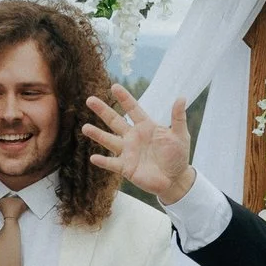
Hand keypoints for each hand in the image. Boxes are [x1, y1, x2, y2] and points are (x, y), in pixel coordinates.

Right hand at [81, 84, 195, 204]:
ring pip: (109, 140)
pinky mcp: (126, 168)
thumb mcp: (180, 135)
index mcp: (146, 126)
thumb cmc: (178, 156)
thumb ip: (178, 118)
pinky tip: (93, 157)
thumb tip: (181, 98)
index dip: (124, 98)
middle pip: (114, 121)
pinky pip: (112, 163)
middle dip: (103, 110)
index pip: (133, 109)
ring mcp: (128, 152)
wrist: (175, 179)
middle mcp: (133, 137)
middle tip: (90, 100)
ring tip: (84, 127)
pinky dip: (103, 161)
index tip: (114, 86)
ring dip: (97, 134)